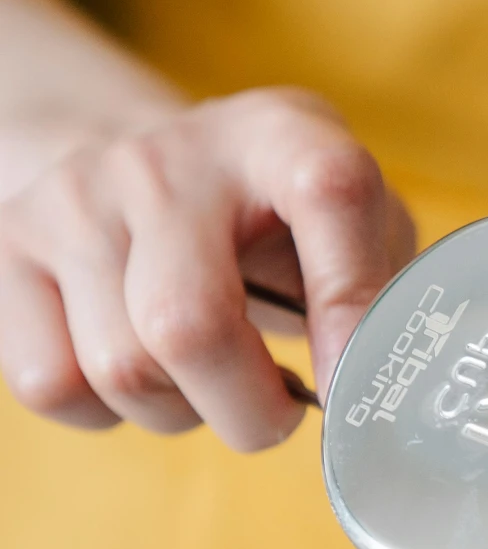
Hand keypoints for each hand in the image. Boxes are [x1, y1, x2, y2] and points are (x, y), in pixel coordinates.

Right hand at [0, 88, 416, 448]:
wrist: (143, 166)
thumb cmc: (271, 221)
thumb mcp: (350, 223)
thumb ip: (389, 294)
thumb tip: (388, 395)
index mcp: (281, 134)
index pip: (330, 193)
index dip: (352, 304)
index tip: (356, 386)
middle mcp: (168, 157)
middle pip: (188, 325)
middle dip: (247, 410)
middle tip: (274, 413)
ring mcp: (75, 199)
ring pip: (122, 371)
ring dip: (179, 413)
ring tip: (204, 380)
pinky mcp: (10, 250)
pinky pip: (55, 385)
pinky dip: (108, 413)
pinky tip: (142, 372)